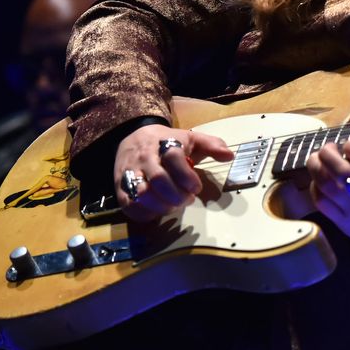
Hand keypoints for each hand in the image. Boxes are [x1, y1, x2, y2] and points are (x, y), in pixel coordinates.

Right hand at [114, 123, 234, 221]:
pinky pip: (128, 205)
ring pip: (141, 194)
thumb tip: (230, 155)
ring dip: (161, 206)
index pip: (173, 156)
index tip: (196, 188)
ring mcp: (130, 172)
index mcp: (164, 143)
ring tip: (174, 207)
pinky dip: (145, 213)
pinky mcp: (119, 187)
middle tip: (187, 200)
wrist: (133, 136)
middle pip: (158, 179)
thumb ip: (212, 145)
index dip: (187, 175)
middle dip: (176, 195)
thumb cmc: (167, 142)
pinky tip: (158, 211)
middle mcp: (145, 157)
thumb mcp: (191, 139)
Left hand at [306, 95, 349, 246]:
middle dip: (328, 155)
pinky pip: (321, 202)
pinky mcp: (342, 221)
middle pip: (342, 173)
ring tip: (315, 158)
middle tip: (327, 148)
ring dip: (315, 168)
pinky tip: (318, 179)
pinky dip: (315, 187)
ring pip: (327, 186)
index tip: (349, 143)